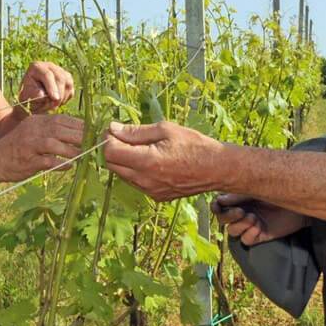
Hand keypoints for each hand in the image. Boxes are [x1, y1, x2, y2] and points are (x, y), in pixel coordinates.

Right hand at [0, 114, 85, 181]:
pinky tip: (69, 166)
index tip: (93, 131)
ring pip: (54, 144)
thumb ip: (51, 132)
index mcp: (36, 121)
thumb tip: (77, 134)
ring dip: (71, 150)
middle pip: (60, 129)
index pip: (62, 119)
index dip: (79, 125)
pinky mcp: (27, 161)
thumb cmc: (18, 148)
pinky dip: (60, 164)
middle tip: (94, 143)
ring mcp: (29, 145)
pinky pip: (47, 162)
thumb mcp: (33, 133)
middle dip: (80, 136)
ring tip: (84, 155)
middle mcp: (33, 130)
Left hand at [18, 61, 74, 113]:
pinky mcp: (67, 79)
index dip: (52, 87)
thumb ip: (33, 94)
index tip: (54, 99)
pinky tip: (56, 102)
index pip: (47, 75)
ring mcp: (60, 71)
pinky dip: (65, 98)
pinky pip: (70, 89)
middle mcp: (49, 66)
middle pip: (60, 78)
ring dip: (63, 97)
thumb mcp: (27, 95)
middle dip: (59, 94)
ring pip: (68, 83)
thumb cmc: (27, 96)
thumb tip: (42, 95)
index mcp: (37, 67)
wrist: (31, 99)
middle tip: (53, 107)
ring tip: (53, 105)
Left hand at [102, 120, 225, 200]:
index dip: (108, 139)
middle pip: (112, 165)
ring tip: (142, 147)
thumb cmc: (194, 145)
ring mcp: (150, 191)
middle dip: (113, 150)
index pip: (110, 152)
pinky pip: (136, 183)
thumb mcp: (165, 130)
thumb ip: (136, 131)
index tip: (114, 130)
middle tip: (125, 136)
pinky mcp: (157, 196)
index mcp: (146, 161)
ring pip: (123, 175)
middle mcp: (145, 180)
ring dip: (125, 161)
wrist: (217, 168)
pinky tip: (152, 161)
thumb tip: (113, 129)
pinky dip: (136, 171)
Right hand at [211, 195, 308, 244]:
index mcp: (238, 199)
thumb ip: (237, 196)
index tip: (220, 205)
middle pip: (222, 220)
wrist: (300, 204)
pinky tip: (260, 228)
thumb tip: (219, 201)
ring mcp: (250, 224)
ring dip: (241, 225)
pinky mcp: (259, 235)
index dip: (216, 207)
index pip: (218, 206)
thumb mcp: (255, 190)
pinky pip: (246, 240)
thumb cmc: (279, 191)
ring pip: (232, 232)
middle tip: (242, 211)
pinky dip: (250, 235)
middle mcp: (242, 212)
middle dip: (229, 216)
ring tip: (255, 218)